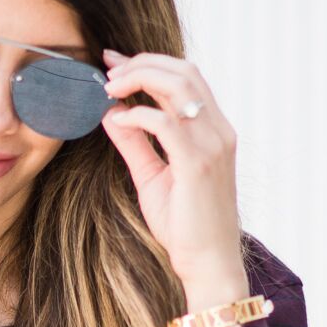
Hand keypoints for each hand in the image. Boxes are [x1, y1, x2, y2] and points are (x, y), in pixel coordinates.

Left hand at [100, 47, 245, 301]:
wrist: (208, 264)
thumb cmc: (185, 226)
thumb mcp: (153, 177)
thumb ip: (135, 143)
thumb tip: (111, 113)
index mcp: (214, 130)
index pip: (186, 77)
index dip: (149, 62)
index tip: (114, 62)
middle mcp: (219, 131)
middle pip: (184, 71)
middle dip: (142, 63)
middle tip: (107, 72)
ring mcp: (213, 145)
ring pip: (179, 86)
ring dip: (139, 79)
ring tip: (109, 88)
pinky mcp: (199, 164)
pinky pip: (167, 123)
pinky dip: (139, 114)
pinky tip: (119, 119)